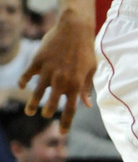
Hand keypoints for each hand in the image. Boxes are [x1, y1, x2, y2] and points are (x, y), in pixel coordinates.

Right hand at [18, 12, 95, 130]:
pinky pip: (27, 75)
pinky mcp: (38, 62)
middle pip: (51, 104)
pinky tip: (22, 85)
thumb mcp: (91, 70)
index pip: (71, 110)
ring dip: (32, 104)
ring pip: (36, 93)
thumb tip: (87, 105)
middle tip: (46, 114)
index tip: (62, 132)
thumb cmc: (86, 50)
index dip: (66, 123)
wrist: (74, 29)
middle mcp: (61, 81)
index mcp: (76, 85)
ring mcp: (48, 72)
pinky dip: (23, 81)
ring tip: (29, 111)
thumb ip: (87, 88)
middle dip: (48, 112)